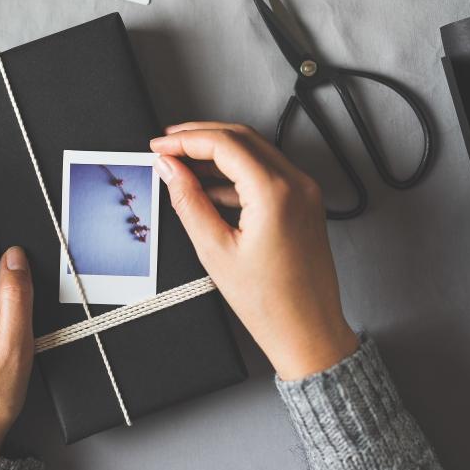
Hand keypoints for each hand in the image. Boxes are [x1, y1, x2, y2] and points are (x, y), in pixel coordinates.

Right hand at [150, 122, 358, 380]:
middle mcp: (296, 184)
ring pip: (255, 151)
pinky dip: (236, 172)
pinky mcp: (304, 204)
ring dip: (217, 153)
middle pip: (242, 138)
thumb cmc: (271, 303)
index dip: (186, 140)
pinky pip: (267, 173)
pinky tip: (209, 187)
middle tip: (167, 145)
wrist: (308, 332)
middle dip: (201, 137)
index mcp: (275, 192)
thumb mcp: (215, 250)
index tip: (161, 145)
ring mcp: (304, 192)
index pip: (224, 144)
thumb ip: (189, 202)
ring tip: (182, 166)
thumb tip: (170, 171)